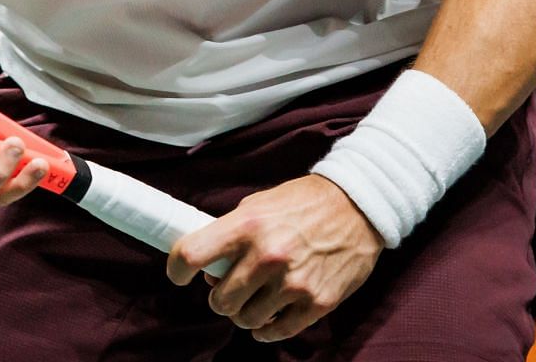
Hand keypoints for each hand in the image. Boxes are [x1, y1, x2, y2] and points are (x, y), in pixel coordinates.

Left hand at [166, 175, 382, 342]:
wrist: (358, 206)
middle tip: (228, 288)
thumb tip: (209, 271)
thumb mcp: (258, 205)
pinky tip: (269, 316)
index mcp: (247, 225)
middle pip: (219, 300)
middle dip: (219, 297)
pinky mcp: (317, 303)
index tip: (179, 276)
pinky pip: (277, 332)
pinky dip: (266, 329)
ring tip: (254, 299)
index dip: (177, 269)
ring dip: (244, 313)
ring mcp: (294, 283)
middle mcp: (268, 256)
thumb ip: (230, 235)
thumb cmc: (301, 203)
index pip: (192, 254)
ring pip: (245, 320)